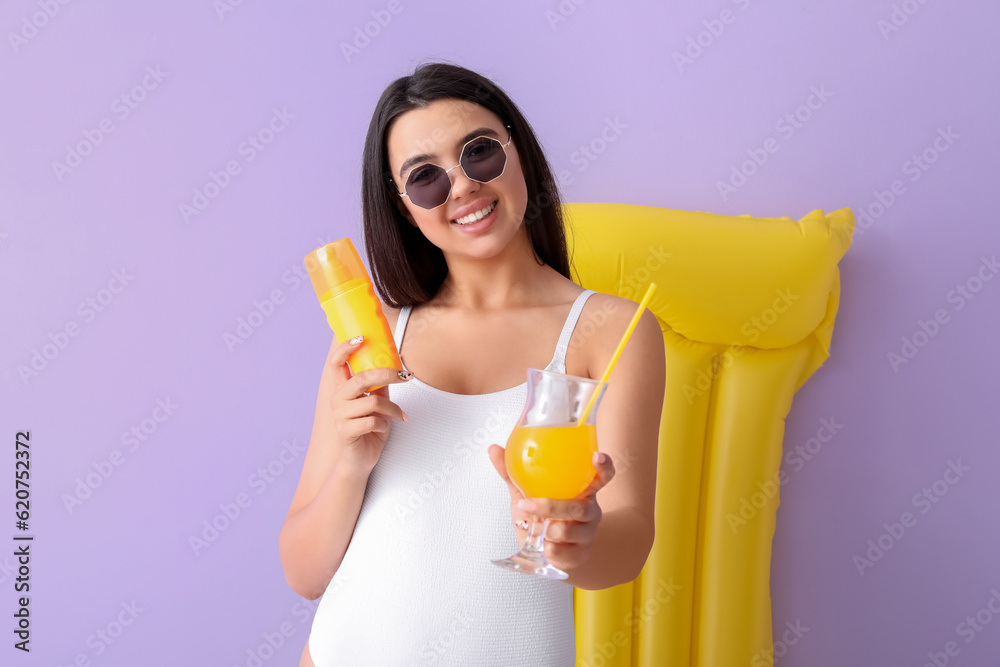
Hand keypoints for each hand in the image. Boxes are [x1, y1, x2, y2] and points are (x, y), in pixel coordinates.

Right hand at [328, 336, 412, 473]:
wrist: (361, 459)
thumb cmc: (369, 428)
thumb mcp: (377, 403)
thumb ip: (379, 385)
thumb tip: (395, 364)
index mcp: (342, 389)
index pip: (336, 363)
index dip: (346, 348)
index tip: (361, 338)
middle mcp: (337, 400)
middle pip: (361, 379)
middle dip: (388, 375)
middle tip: (406, 375)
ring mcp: (339, 416)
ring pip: (373, 401)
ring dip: (392, 408)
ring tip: (400, 415)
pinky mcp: (346, 431)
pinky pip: (373, 420)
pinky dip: (386, 423)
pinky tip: (387, 427)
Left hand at [488, 445, 615, 571]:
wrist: (547, 552)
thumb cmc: (540, 517)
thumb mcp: (526, 494)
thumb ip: (513, 473)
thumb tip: (494, 449)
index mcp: (581, 490)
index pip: (602, 476)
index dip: (604, 467)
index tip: (597, 456)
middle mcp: (589, 510)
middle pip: (580, 507)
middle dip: (551, 507)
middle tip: (527, 505)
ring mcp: (587, 534)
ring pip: (567, 531)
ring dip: (544, 530)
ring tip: (534, 529)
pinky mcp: (580, 554)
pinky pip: (561, 552)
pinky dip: (545, 548)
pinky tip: (542, 546)